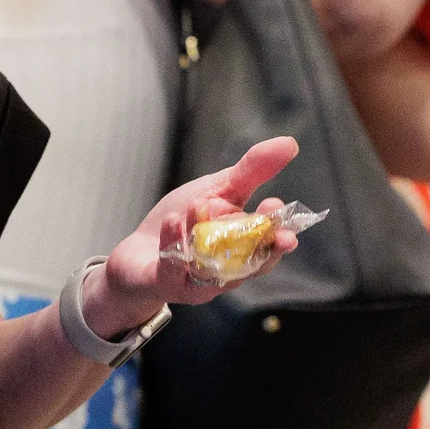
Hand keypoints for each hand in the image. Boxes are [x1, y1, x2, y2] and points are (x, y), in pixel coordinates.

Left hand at [81, 137, 302, 335]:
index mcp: (245, 248)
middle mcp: (228, 270)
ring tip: (198, 204)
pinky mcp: (169, 284)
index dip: (277, 232)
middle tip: (262, 212)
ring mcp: (198, 280)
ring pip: (211, 265)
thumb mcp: (218, 190)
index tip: (276, 207)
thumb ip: (252, 172)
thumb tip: (290, 144)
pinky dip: (175, 243)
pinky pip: (175, 270)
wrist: (138, 252)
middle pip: (250, 262)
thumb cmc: (184, 222)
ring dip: (205, 232)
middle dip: (257, 239)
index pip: (269, 245)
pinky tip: (172, 222)